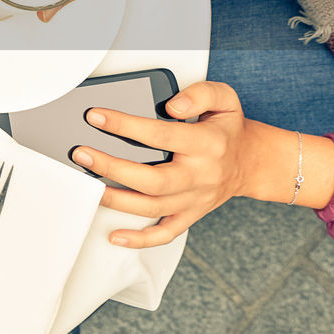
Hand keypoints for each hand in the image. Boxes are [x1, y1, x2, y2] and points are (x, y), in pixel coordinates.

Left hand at [70, 81, 333, 248]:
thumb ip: (200, 94)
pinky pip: (165, 233)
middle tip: (82, 154)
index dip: (126, 126)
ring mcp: (194, 200)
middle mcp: (200, 176)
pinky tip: (115, 236)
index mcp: (207, 144)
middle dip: (112, 168)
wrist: (252, 162)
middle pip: (153, 180)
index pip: (162, 135)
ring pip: (153, 208)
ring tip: (87, 186)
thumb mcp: (224, 100)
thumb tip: (172, 105)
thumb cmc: (228, 129)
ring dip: (117, 200)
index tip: (96, 117)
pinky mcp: (190, 215)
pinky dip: (140, 239)